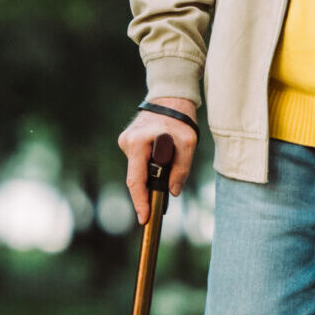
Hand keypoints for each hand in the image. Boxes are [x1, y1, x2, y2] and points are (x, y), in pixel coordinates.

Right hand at [118, 97, 197, 224]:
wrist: (170, 97)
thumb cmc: (179, 118)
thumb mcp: (188, 143)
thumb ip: (181, 169)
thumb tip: (172, 191)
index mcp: (138, 143)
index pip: (136, 180)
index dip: (140, 201)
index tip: (144, 218)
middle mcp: (127, 143)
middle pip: (135, 178)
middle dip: (148, 191)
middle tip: (160, 203)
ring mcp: (126, 142)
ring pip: (138, 170)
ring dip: (151, 175)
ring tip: (171, 163)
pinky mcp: (129, 141)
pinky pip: (139, 162)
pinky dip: (149, 167)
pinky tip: (161, 160)